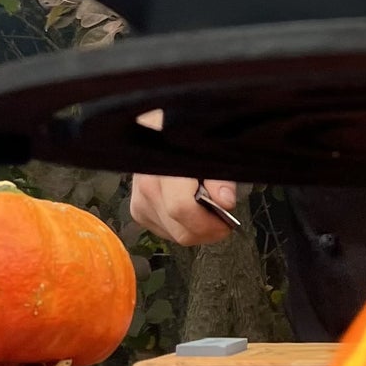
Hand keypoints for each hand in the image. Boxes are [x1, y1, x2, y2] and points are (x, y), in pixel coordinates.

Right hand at [130, 109, 235, 246]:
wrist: (157, 130)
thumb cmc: (186, 137)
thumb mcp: (210, 150)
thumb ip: (220, 177)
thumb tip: (225, 201)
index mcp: (165, 167)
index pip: (181, 208)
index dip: (208, 221)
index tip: (227, 220)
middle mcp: (147, 186)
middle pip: (181, 230)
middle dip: (208, 231)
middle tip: (223, 220)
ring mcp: (140, 201)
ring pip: (175, 235)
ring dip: (196, 230)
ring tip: (206, 211)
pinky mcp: (138, 210)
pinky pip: (166, 232)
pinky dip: (182, 227)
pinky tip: (190, 210)